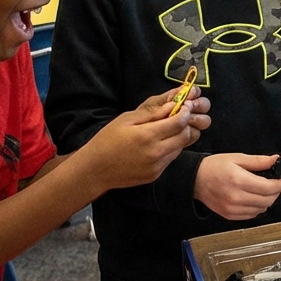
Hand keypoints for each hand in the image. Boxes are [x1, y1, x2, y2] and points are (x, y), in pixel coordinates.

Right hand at [81, 89, 210, 192]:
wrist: (95, 169)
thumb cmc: (107, 140)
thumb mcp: (127, 119)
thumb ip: (152, 113)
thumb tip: (173, 106)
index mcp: (148, 136)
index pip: (179, 123)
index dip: (185, 113)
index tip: (184, 107)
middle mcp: (156, 153)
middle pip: (184, 136)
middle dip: (184, 125)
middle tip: (178, 117)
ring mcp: (156, 166)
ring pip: (179, 148)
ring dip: (177, 137)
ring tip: (164, 131)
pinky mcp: (155, 175)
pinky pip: (170, 159)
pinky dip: (169, 150)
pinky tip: (156, 145)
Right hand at [195, 153, 280, 220]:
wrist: (195, 180)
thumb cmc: (215, 166)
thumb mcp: (237, 158)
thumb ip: (258, 161)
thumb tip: (276, 160)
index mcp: (239, 180)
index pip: (269, 188)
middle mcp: (236, 197)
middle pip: (267, 200)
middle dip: (276, 192)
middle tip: (276, 183)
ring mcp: (232, 209)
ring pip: (261, 209)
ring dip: (268, 200)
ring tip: (265, 190)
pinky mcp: (229, 215)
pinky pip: (251, 215)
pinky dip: (257, 208)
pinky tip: (255, 199)